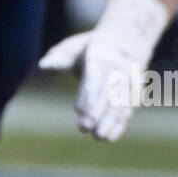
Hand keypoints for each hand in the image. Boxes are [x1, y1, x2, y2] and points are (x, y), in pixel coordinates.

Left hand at [38, 0, 168, 140]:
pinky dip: (119, 124)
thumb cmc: (88, 48)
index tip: (78, 111)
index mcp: (98, 57)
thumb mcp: (72, 48)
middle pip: (108, 93)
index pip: (94, 79)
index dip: (87, 96)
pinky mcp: (134, 92)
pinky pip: (128, 110)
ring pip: (120, 104)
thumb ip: (57, 58)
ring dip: (110, 121)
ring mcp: (129, 81)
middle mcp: (117, 69)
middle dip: (97, 112)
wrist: (125, 39)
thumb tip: (42, 66)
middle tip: (84, 128)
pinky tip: (109, 137)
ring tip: (98, 137)